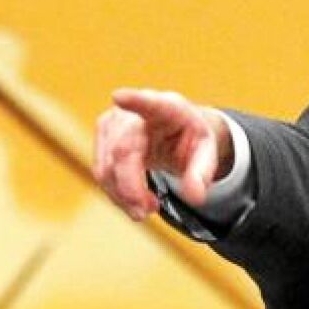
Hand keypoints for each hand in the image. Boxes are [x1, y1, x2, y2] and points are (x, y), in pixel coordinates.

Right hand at [92, 88, 231, 220]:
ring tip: (148, 207)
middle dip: (130, 187)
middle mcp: (135, 111)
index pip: (150, 102)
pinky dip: (117, 193)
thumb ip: (202, 174)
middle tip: (147, 212)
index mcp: (167, 108)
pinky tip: (135, 200)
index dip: (134, 100)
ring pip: (107, 166)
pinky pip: (102, 173)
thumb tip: (195, 197)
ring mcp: (113, 122)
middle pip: (123, 151)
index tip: (119, 96)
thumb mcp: (206, 153)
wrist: (173, 131)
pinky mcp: (102, 136)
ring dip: (123, 195)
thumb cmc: (189, 138)